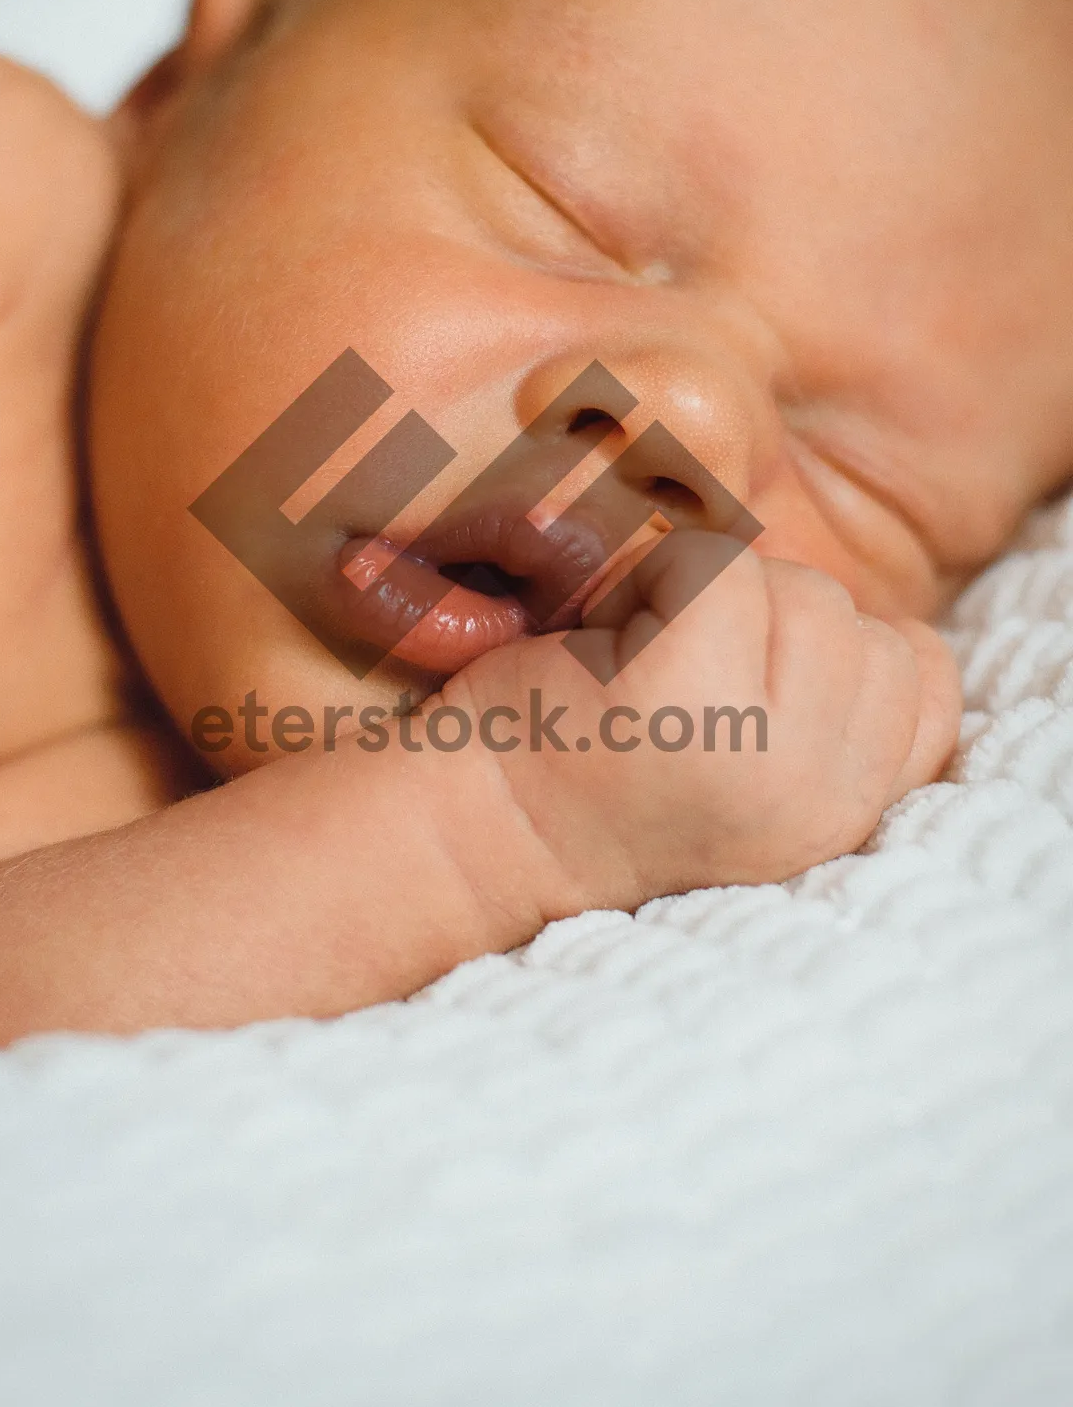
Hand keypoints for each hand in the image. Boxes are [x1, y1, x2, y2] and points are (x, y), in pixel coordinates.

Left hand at [441, 532, 961, 914]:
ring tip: (646, 674)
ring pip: (799, 589)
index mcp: (843, 819)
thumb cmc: (613, 781)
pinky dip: (653, 583)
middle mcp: (817, 798)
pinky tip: (610, 653)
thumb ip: (836, 715)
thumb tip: (885, 629)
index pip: (924, 679)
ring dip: (713, 605)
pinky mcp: (686, 695)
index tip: (741, 701)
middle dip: (767, 629)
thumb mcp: (763, 771)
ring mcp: (757, 749)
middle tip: (681, 694)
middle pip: (858, 623)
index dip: (829, 661)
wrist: (481, 835)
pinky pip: (715, 570)